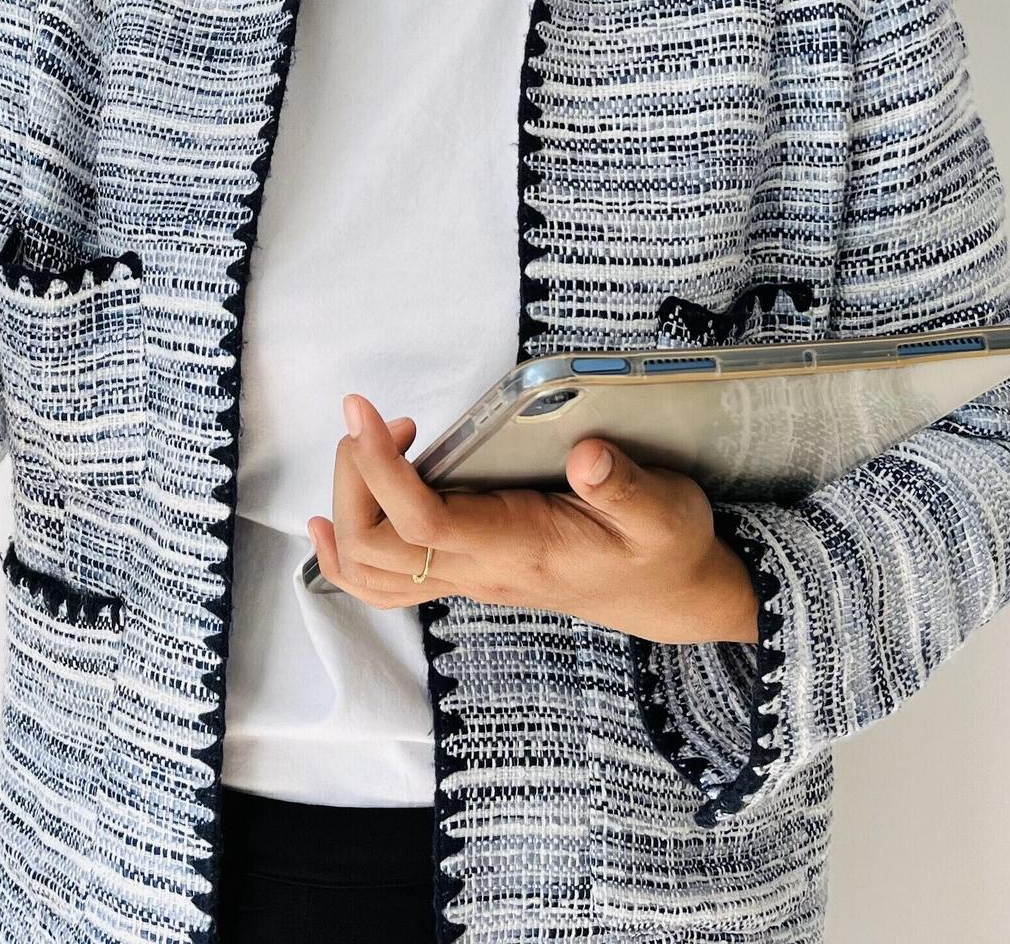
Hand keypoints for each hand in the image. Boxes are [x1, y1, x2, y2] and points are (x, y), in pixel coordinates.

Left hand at [305, 392, 755, 644]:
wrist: (670, 598)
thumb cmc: (663, 549)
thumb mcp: (666, 512)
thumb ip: (625, 486)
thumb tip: (586, 454)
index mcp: (518, 549)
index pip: (423, 523)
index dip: (380, 470)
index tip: (362, 412)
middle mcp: (480, 571)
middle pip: (375, 546)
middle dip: (354, 476)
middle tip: (382, 420)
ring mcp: (467, 577)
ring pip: (369, 570)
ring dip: (349, 504)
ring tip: (372, 446)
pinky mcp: (465, 571)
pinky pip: (385, 578)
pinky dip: (348, 548)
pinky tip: (339, 512)